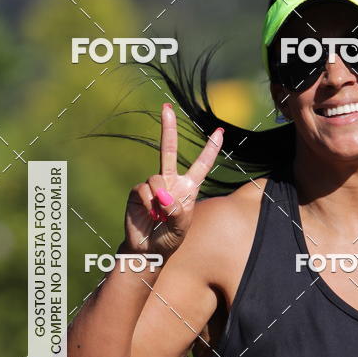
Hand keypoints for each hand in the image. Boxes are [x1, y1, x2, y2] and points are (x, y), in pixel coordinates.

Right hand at [124, 103, 223, 256]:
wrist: (148, 249)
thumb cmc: (170, 237)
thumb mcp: (182, 226)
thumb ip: (177, 209)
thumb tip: (163, 193)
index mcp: (188, 188)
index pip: (201, 165)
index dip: (210, 149)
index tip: (219, 132)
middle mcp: (170, 181)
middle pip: (169, 150)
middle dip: (167, 128)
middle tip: (166, 107)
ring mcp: (153, 185)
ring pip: (156, 178)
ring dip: (160, 199)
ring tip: (160, 217)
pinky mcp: (138, 192)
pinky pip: (144, 190)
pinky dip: (149, 204)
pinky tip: (150, 216)